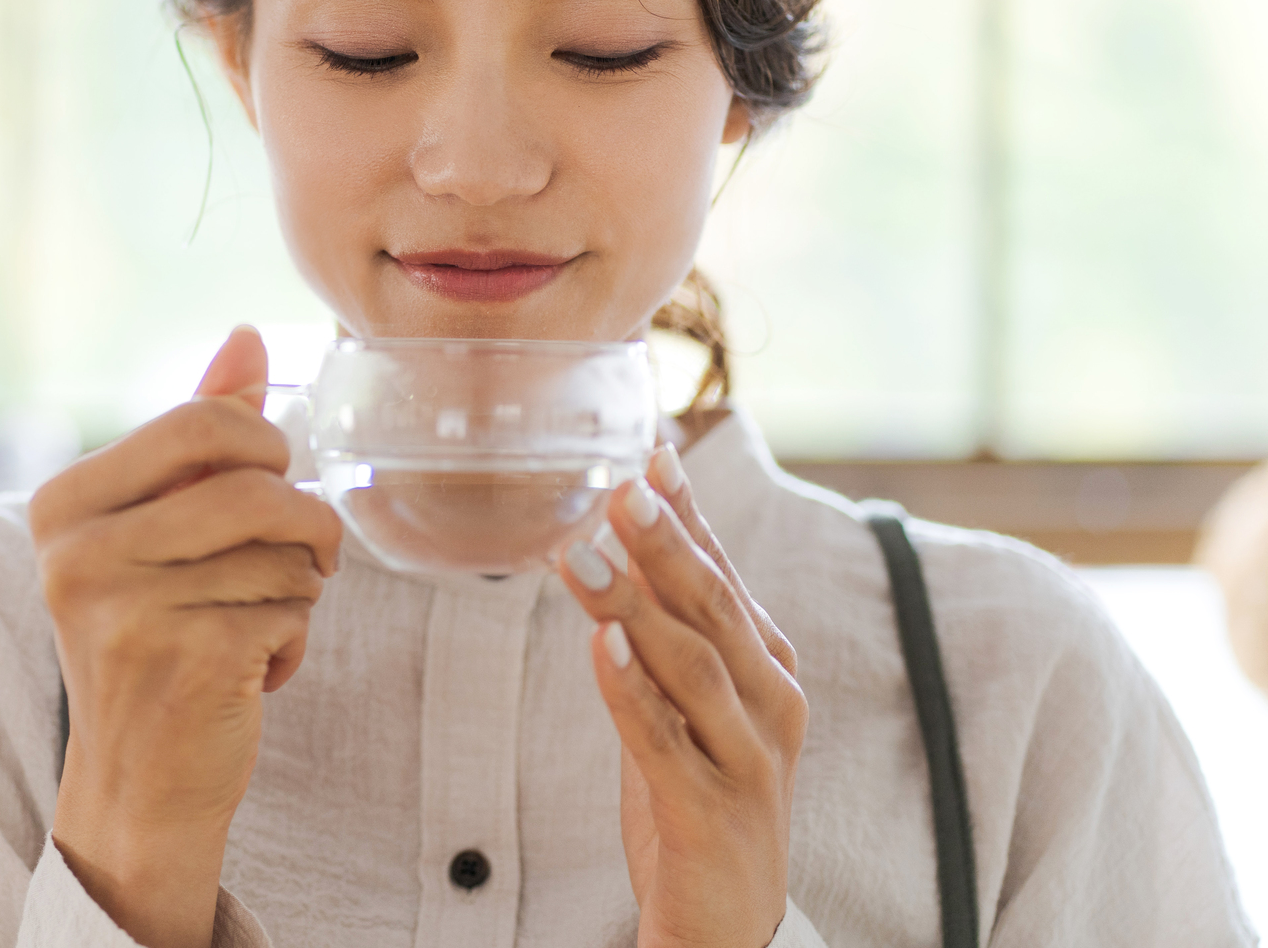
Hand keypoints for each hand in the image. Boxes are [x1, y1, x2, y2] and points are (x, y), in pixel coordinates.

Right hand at [31, 326, 342, 947]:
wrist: (134, 785)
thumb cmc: (152, 638)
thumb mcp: (155, 529)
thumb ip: (197, 433)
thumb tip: (247, 337)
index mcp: (64, 505)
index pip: (205, 421)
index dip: (266, 450)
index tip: (267, 487)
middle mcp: (80, 554)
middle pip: (259, 484)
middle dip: (302, 524)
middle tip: (293, 559)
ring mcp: (128, 610)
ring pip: (287, 552)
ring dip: (296, 592)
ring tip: (247, 624)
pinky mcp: (186, 662)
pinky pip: (294, 611)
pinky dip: (292, 643)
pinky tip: (247, 672)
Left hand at [556, 442, 805, 947]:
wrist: (729, 923)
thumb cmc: (702, 794)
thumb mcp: (688, 698)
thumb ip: (668, 624)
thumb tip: (631, 533)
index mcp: (768, 665)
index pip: (723, 574)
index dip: (688, 515)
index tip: (652, 455)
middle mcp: (770, 702)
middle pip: (711, 610)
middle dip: (664, 545)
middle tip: (619, 490)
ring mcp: (747, 759)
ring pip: (689, 666)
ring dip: (634, 607)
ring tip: (583, 556)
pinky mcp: (711, 812)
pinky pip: (664, 741)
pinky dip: (632, 691)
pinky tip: (600, 646)